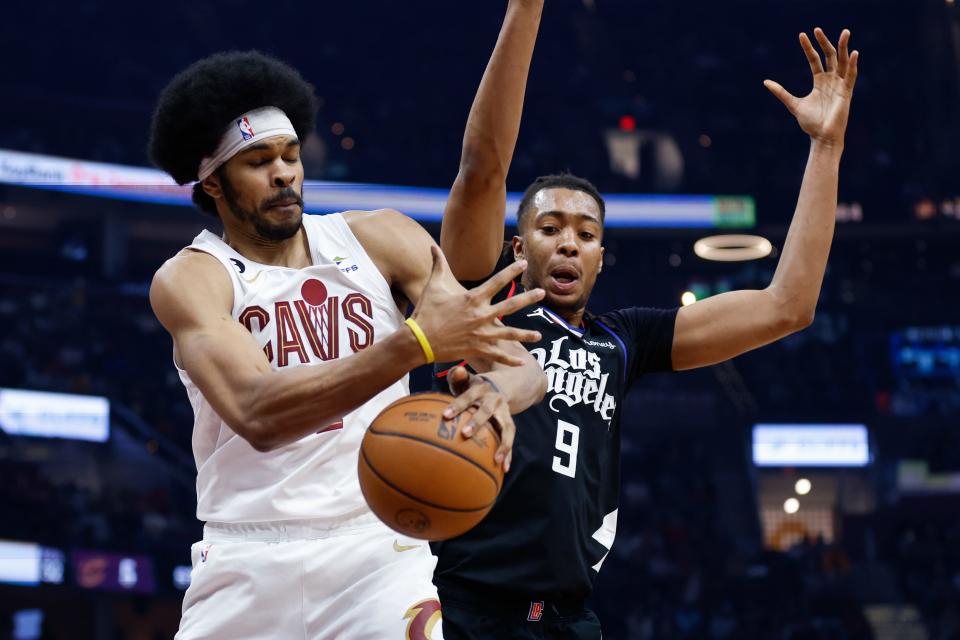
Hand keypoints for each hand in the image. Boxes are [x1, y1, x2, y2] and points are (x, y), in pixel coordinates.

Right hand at [411, 245, 543, 365]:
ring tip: (539, 336)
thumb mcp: (433, 287)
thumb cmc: (425, 312)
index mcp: (473, 298)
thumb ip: (437, 266)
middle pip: (511, 305)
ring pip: (510, 334)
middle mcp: (481, 315)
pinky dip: (510, 360)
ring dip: (526, 335)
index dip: (512, 271)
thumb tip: (433, 248)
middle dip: (529, 298)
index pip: (497, 281)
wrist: (418, 340)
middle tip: (542, 293)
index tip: (524, 264)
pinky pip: (498, 355)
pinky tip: (522, 362)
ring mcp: (481, 333)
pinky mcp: (477, 349)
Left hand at [442, 366, 514, 472]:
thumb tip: (456, 371)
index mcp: (480, 389)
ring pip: (506, 427)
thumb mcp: (466, 380)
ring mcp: (504, 412)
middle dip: (477, 422)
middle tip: (465, 434)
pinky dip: (508, 454)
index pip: (467, 396)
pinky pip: (510, 439)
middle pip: (487, 411)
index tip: (445, 416)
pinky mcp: (509, 423)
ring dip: (504, 444)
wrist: (502, 385)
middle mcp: (494, 400)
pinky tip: (504, 469)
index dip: (457, 405)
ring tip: (497, 461)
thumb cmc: (473, 387)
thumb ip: (458, 377)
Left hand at [764, 28, 858, 148]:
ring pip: (843, 61)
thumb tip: (765, 82)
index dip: (809, 47)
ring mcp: (840, 85)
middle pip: (830, 56)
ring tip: (845, 32)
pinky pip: (851, 76)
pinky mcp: (847, 92)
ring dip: (844, 47)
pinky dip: (853, 64)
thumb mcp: (793, 104)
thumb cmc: (810, 123)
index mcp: (820, 81)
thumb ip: (781, 92)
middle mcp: (831, 80)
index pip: (815, 59)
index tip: (802, 35)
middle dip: (825, 42)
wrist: (822, 137)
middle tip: (818, 29)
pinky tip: (853, 53)